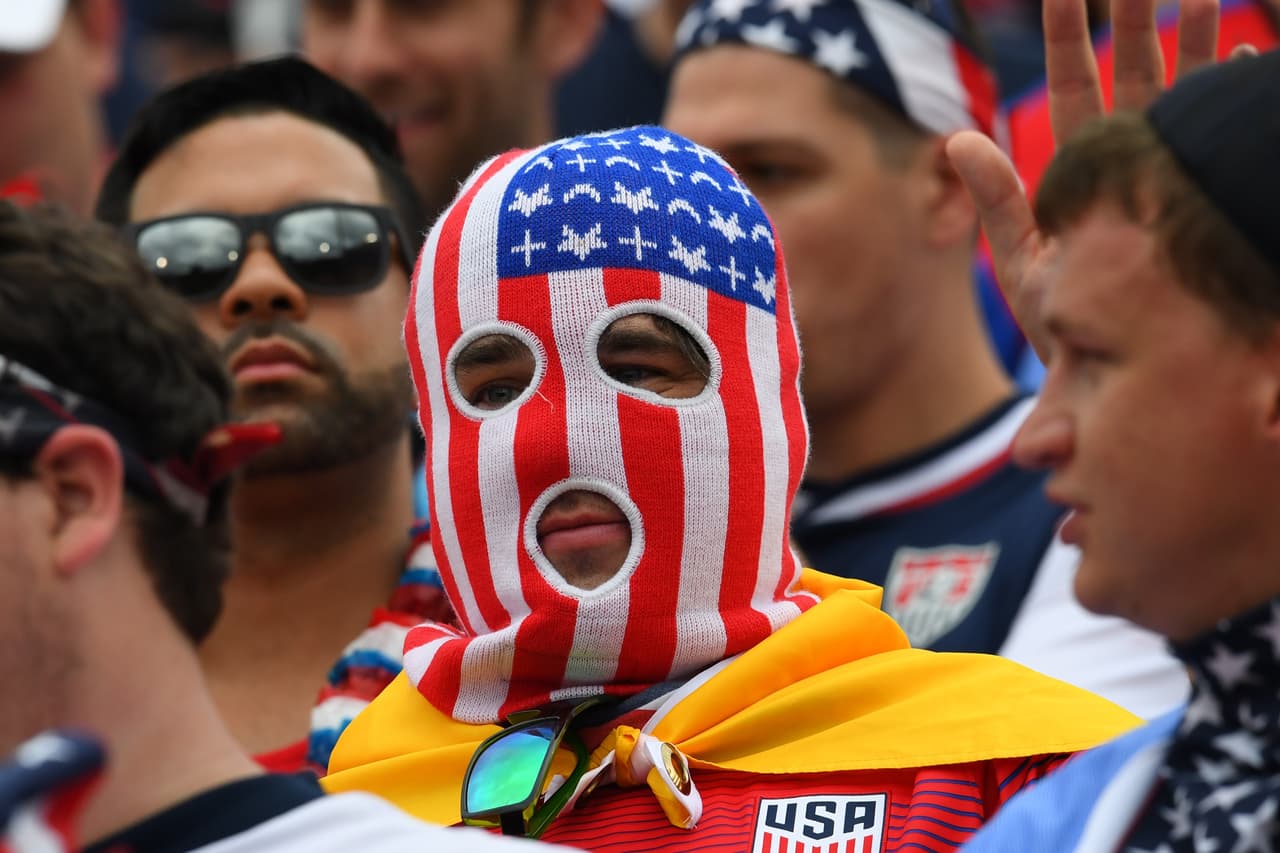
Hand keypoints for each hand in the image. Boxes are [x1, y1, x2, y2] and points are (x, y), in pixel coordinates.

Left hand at [946, 0, 1225, 359]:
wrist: (1122, 388)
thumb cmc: (1067, 335)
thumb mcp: (1027, 265)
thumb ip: (997, 202)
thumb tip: (956, 139)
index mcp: (1081, 174)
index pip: (1077, 90)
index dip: (1071, 38)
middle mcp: (1128, 167)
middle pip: (1134, 74)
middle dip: (1136, 18)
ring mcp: (1171, 179)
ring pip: (1185, 92)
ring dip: (1192, 37)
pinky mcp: (1205, 202)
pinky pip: (1221, 138)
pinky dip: (1232, 87)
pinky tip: (1244, 40)